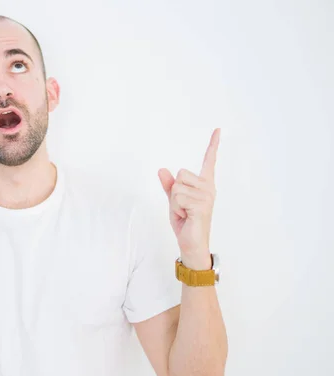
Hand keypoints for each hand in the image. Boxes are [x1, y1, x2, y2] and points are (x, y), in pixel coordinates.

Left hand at [158, 128, 220, 269]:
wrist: (191, 243)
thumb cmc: (186, 222)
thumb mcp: (174, 201)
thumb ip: (169, 185)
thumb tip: (162, 169)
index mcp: (204, 184)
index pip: (209, 161)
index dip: (213, 144)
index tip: (217, 129)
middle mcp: (208, 188)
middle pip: (181, 174)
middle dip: (174, 192)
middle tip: (182, 207)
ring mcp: (206, 197)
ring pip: (177, 187)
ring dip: (174, 202)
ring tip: (184, 213)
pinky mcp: (201, 206)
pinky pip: (177, 198)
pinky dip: (176, 208)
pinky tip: (186, 217)